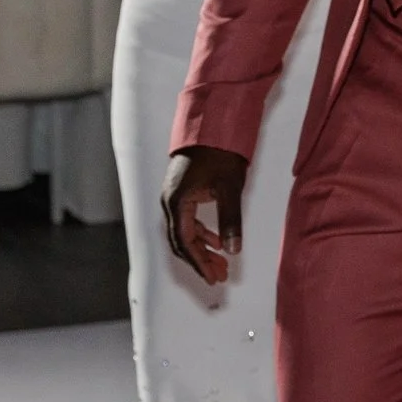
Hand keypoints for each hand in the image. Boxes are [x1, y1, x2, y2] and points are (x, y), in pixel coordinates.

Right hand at [160, 145, 249, 285]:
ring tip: (221, 263)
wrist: (214, 124)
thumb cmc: (220, 152)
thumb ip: (230, 220)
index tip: (212, 277)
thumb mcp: (229, 188)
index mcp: (176, 202)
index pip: (185, 242)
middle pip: (181, 241)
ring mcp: (174, 197)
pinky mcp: (181, 192)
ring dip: (202, 248)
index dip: (199, 262)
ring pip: (184, 232)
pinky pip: (187, 220)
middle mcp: (170, 202)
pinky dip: (201, 233)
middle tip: (219, 275)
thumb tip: (232, 249)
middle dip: (200, 260)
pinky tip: (216, 241)